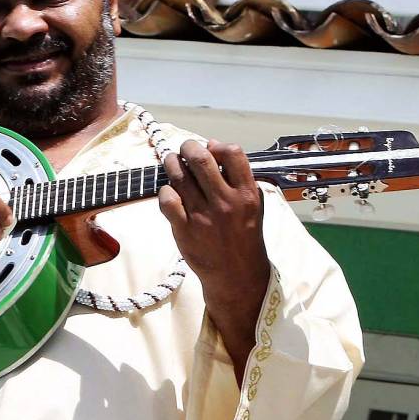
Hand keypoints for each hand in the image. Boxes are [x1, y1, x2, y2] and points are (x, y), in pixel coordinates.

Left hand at [158, 139, 269, 309]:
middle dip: (188, 147)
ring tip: (173, 163)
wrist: (236, 274)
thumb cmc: (244, 234)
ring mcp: (203, 216)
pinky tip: (170, 191)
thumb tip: (211, 145)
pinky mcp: (184, 230)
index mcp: (246, 194)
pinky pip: (167, 200)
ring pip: (179, 176)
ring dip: (172, 163)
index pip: (232, 153)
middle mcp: (225, 202)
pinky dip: (165, 190)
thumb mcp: (252, 204)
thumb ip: (237, 175)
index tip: (210, 149)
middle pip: (200, 159)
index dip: (218, 145)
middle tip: (184, 149)